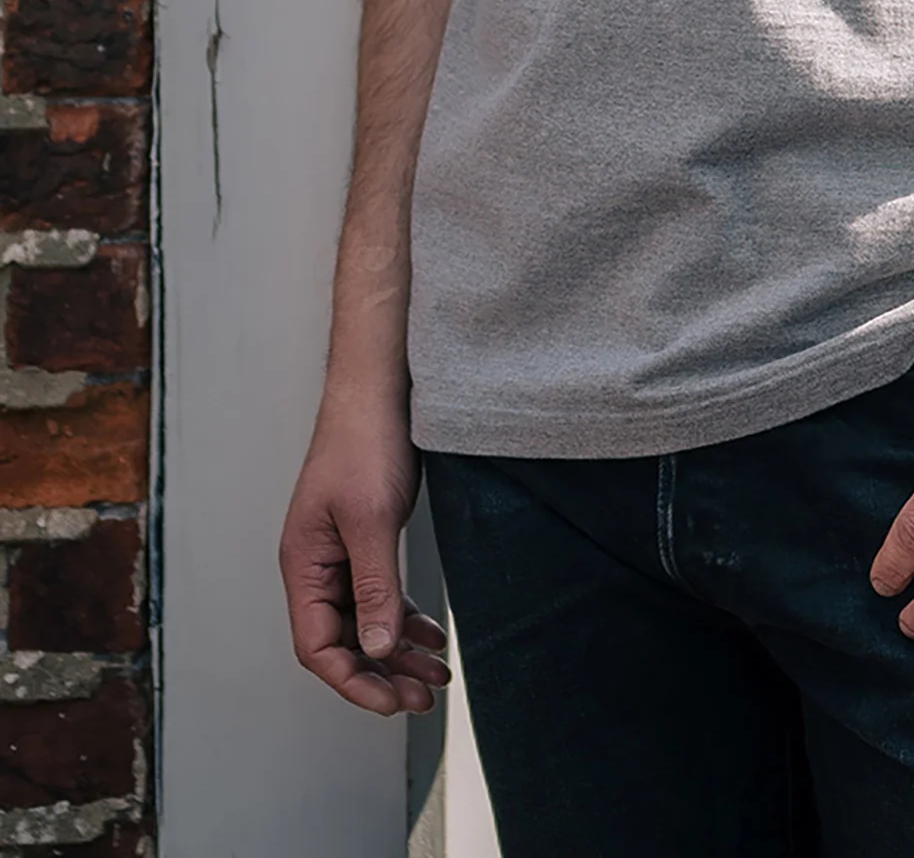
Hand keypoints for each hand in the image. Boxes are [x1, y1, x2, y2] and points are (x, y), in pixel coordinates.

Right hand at [279, 392, 451, 715]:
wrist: (380, 387)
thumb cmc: (365, 441)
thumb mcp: (372, 518)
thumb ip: (375, 585)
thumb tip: (378, 648)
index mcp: (303, 564)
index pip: (316, 645)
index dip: (352, 679)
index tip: (392, 700)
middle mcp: (317, 566)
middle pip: (343, 640)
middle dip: (383, 673)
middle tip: (426, 696)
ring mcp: (341, 553)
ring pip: (366, 621)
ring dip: (400, 650)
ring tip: (438, 674)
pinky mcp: (367, 539)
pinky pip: (381, 594)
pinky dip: (406, 617)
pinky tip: (433, 634)